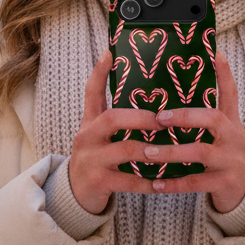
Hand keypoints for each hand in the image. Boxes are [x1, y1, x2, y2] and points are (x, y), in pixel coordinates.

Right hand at [67, 51, 166, 213]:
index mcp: (90, 122)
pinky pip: (128, 181)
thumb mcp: (97, 133)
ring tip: (170, 150)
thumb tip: (142, 94)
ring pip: (124, 150)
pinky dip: (146, 182)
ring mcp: (92, 160)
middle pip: (112, 118)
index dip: (100, 72)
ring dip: (150, 150)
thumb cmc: (96, 156)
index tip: (111, 52)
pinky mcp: (98, 182)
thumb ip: (113, 115)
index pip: (92, 92)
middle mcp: (88, 137)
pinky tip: (162, 183)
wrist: (74, 192)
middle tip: (162, 119)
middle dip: (141, 117)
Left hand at [147, 52, 244, 212]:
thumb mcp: (226, 129)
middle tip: (159, 118)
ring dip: (171, 151)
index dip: (224, 74)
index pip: (230, 93)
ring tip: (148, 151)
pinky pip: (196, 182)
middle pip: (213, 119)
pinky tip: (155, 182)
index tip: (216, 54)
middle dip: (185, 116)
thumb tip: (205, 72)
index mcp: (231, 122)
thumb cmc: (226, 153)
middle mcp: (234, 138)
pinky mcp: (224, 183)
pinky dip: (174, 183)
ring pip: (200, 152)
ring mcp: (230, 161)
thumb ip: (215, 107)